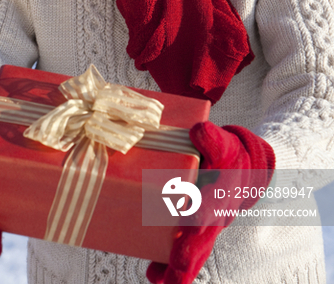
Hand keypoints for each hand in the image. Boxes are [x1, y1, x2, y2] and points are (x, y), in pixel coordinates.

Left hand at [147, 122, 274, 283]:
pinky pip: (188, 249)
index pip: (208, 211)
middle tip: (165, 278)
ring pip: (195, 253)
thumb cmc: (229, 154)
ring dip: (178, 269)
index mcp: (219, 195)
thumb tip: (199, 131)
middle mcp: (215, 217)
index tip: (189, 232)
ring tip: (157, 279)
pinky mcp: (199, 228)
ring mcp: (209, 226)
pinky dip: (173, 263)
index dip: (199, 220)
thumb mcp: (224, 142)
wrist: (246, 167)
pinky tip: (154, 270)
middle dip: (183, 262)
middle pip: (200, 245)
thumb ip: (213, 138)